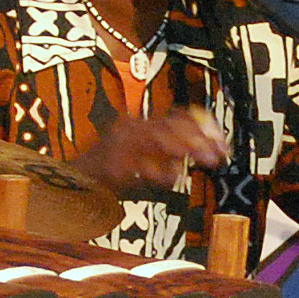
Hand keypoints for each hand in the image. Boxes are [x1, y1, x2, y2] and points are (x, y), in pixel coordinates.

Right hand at [79, 107, 230, 194]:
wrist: (76, 181)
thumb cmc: (113, 172)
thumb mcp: (148, 157)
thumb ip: (171, 153)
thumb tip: (203, 151)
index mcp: (142, 124)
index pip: (178, 116)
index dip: (203, 126)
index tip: (222, 141)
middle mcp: (132, 128)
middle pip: (173, 125)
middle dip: (200, 139)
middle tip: (219, 154)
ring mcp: (121, 144)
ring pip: (161, 138)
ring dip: (187, 148)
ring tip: (205, 160)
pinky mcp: (113, 163)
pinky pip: (143, 164)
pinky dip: (160, 172)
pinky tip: (170, 179)